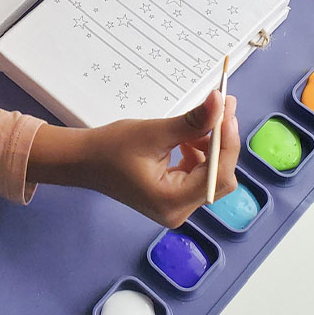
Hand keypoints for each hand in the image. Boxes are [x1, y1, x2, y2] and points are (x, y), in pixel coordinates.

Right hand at [28, 90, 239, 227]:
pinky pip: (199, 176)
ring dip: (210, 147)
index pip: (217, 175)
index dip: (227, 142)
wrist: (85, 161)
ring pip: (212, 176)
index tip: (228, 112)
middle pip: (219, 179)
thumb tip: (220, 103)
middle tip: (221, 109)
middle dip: (221, 143)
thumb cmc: (111, 148)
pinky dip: (200, 155)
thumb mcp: (154, 132)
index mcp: (172, 201)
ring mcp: (176, 207)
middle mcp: (178, 211)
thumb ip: (192, 121)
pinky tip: (187, 140)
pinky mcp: (174, 198)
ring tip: (198, 124)